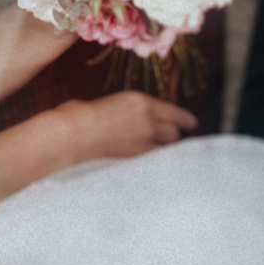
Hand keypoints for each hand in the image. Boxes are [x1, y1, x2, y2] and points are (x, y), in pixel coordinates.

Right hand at [52, 91, 196, 163]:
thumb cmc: (81, 114)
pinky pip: (152, 160)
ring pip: (165, 147)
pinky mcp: (134, 158)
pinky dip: (152, 161)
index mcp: (140, 101)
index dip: (184, 119)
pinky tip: (147, 163)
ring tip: (157, 150)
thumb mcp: (110, 103)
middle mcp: (147, 120)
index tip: (191, 123)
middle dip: (171, 135)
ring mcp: (142, 141)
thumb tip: (134, 120)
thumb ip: (128, 111)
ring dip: (163, 148)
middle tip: (168, 137)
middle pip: (173, 132)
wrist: (73, 133)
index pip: (173, 112)